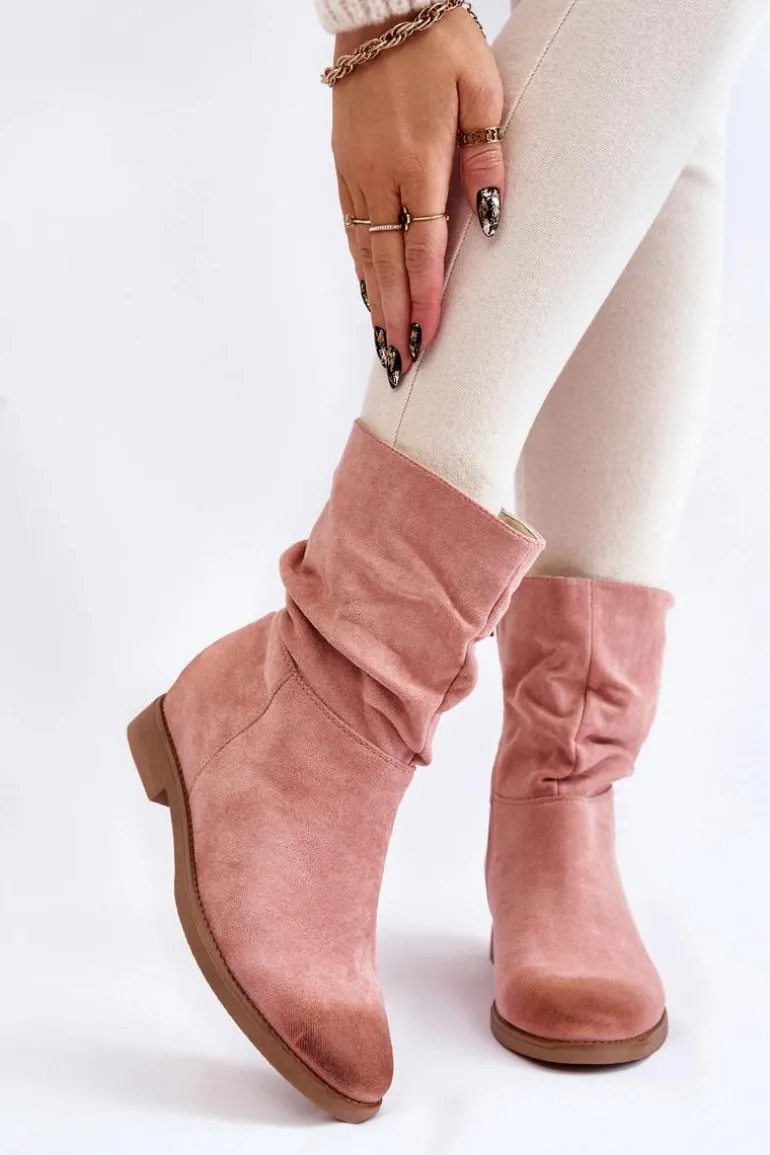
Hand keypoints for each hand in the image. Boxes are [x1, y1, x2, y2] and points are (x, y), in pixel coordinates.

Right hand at [333, 7, 504, 386]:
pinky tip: (367, 290)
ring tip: (383, 343)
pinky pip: (350, 226)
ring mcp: (355, 172)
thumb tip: (491, 220)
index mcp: (418, 160)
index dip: (426, 298)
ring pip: (363, 250)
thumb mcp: (482, 89)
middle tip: (400, 366)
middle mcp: (379, 175)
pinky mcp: (343, 164)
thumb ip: (486, 157)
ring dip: (374, 301)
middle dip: (395, 318)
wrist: (382, 7)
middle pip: (386, 263)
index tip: (428, 340)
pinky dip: (359, 265)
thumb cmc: (441, 44)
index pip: (422, 247)